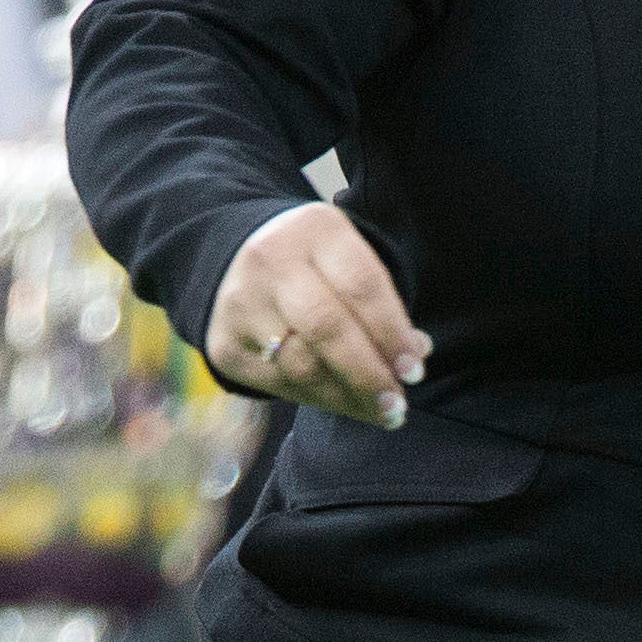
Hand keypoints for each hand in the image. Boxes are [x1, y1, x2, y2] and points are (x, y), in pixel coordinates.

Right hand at [206, 199, 428, 424]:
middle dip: (368, 374)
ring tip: (381, 411)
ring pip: (302, 365)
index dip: (391, 333)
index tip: (414, 370)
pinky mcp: (226, 344)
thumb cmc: (319, 270)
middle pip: (325, 327)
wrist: (241, 262)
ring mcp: (241, 302)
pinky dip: (323, 401)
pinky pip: (281, 385)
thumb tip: (414, 356)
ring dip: (349, 397)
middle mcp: (270, 260)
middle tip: (397, 404)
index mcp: (315, 230)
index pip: (360, 285)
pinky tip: (348, 404)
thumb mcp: (353, 266)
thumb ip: (385, 308)